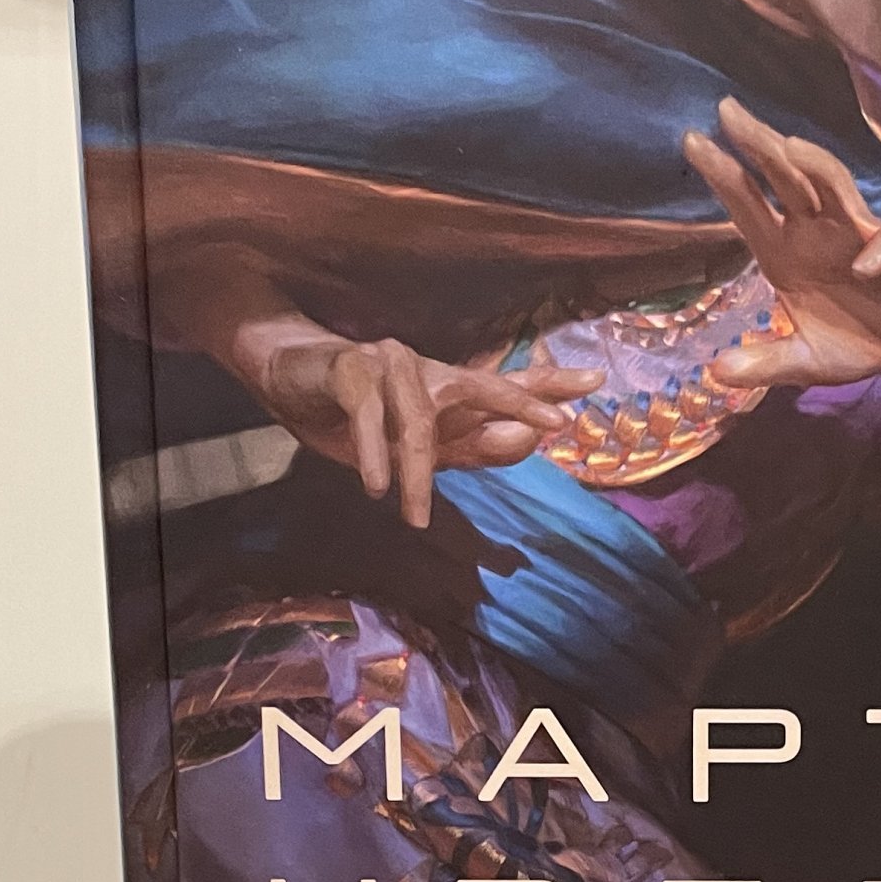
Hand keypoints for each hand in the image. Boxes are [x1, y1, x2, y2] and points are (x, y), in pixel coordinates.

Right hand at [243, 322, 602, 530]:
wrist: (284, 376)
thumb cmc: (351, 414)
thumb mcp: (411, 446)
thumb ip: (469, 447)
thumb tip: (529, 439)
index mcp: (446, 389)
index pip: (504, 384)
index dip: (549, 383)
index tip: (595, 383)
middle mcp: (427, 371)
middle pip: (481, 384)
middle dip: (519, 402)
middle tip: (553, 424)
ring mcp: (390, 363)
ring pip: (418, 422)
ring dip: (415, 473)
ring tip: (414, 518)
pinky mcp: (350, 366)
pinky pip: (369, 413)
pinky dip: (374, 451)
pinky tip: (377, 485)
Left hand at [681, 97, 880, 388]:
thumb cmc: (859, 339)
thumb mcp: (805, 362)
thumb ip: (765, 363)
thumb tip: (717, 373)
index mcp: (786, 250)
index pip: (749, 204)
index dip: (723, 174)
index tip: (693, 141)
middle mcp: (817, 231)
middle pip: (786, 177)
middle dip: (758, 144)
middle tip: (727, 111)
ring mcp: (858, 235)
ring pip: (834, 187)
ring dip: (814, 167)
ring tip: (788, 147)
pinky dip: (876, 254)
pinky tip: (863, 267)